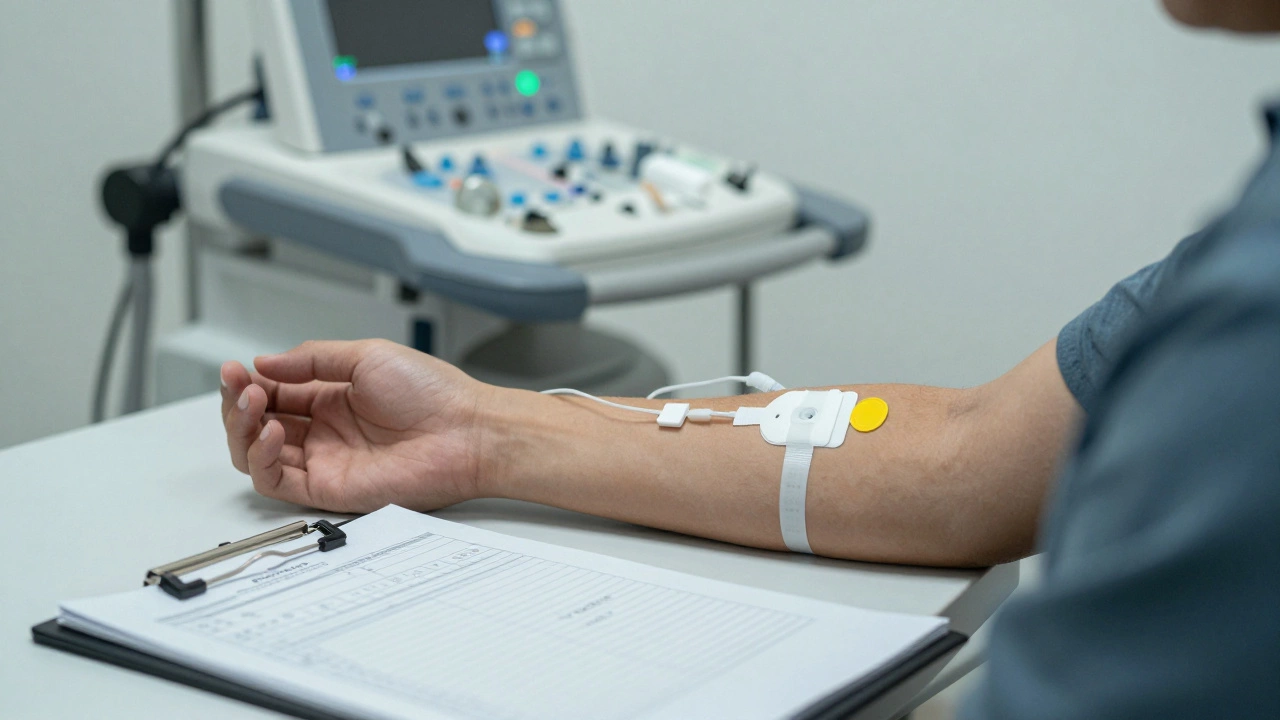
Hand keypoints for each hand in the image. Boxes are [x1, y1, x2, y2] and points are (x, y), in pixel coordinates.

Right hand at [220, 339, 494, 512]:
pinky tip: (275, 433)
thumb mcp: (367, 357)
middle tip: (239, 386)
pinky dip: (263, 459)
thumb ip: (312, 360)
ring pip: (257, 455)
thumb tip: (265, 364)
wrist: (467, 432)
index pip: (273, 394)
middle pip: (257, 425)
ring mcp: (324, 461)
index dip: (248, 383)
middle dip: (238, 405)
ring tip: (255, 405)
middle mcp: (324, 431)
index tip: (235, 369)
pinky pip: (277, 483)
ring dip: (243, 430)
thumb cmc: (433, 393)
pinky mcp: (329, 490)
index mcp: (332, 397)